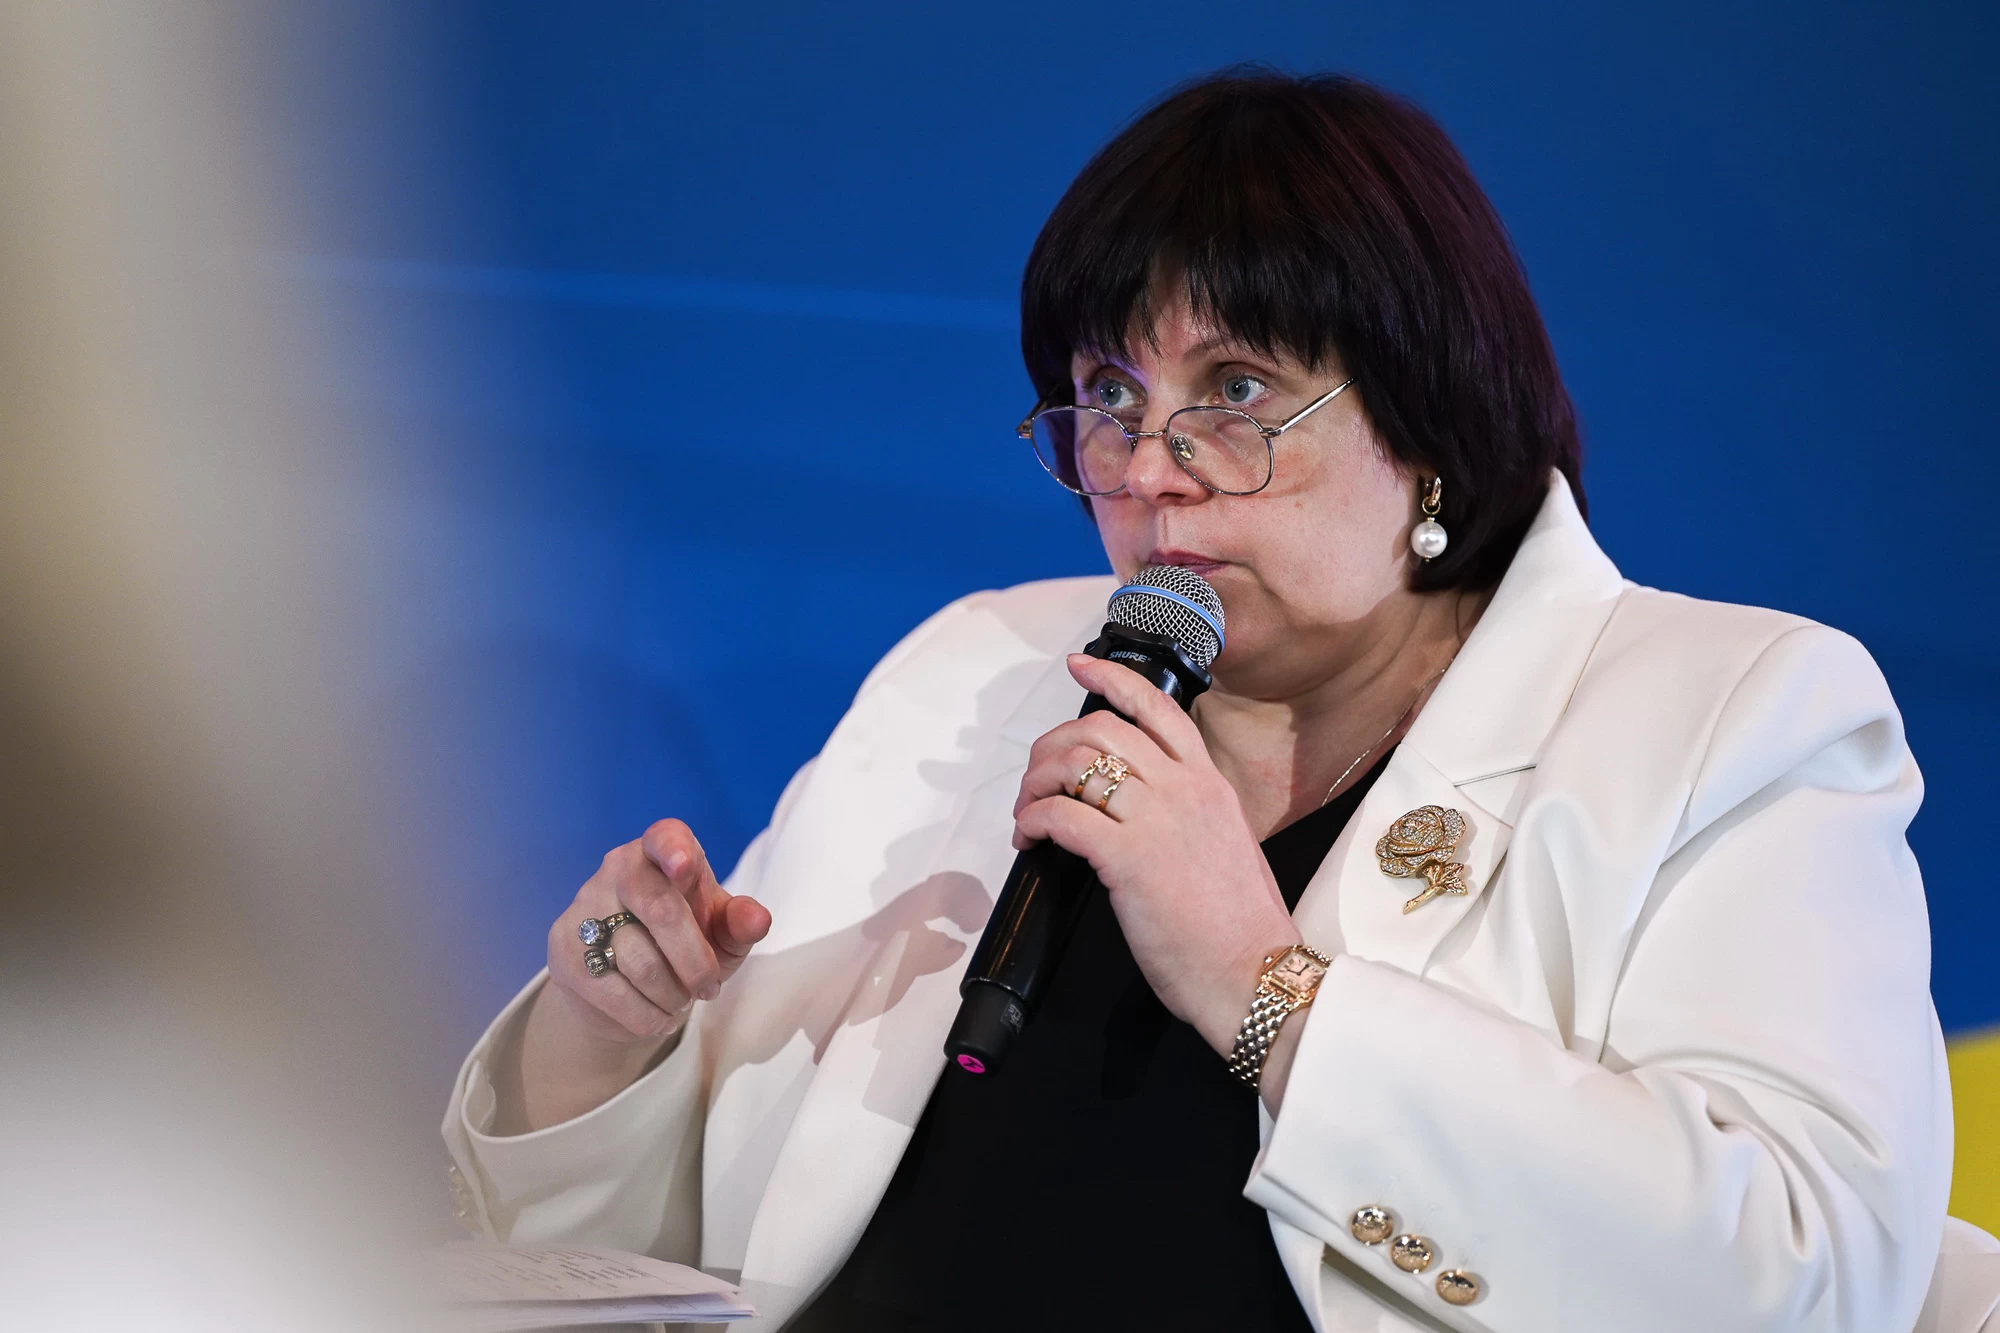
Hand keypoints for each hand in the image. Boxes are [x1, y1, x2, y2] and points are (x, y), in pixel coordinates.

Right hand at [544, 819, 771, 1049]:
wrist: (629, 985)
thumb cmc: (686, 944)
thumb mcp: (720, 934)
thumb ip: (739, 923)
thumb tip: (758, 919)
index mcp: (661, 852)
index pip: (665, 837)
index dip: (675, 849)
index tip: (685, 867)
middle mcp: (618, 868)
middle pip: (659, 909)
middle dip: (694, 960)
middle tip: (709, 989)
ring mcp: (584, 906)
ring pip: (638, 960)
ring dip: (671, 994)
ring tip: (682, 1002)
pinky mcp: (564, 948)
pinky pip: (612, 991)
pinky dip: (646, 1015)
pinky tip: (658, 1016)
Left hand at [1011, 655, 1299, 1057]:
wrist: (1254, 973)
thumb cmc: (1240, 926)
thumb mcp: (1226, 845)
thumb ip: (1189, 815)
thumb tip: (1139, 812)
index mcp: (1209, 784)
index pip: (1157, 709)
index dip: (1112, 678)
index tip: (1079, 666)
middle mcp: (1185, 790)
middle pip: (1100, 730)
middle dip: (1053, 745)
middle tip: (1036, 776)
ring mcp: (1157, 821)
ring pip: (1075, 765)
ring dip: (1036, 782)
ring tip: (1027, 811)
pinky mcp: (1129, 860)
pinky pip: (1063, 816)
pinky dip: (1034, 818)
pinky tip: (1029, 836)